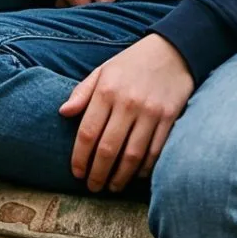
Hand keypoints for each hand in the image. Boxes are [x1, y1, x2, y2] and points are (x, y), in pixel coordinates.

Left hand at [58, 33, 193, 192]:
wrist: (173, 50)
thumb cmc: (132, 63)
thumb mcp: (103, 71)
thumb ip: (82, 93)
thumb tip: (63, 112)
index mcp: (106, 91)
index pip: (87, 132)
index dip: (80, 158)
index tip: (77, 173)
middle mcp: (127, 103)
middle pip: (108, 148)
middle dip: (98, 173)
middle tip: (92, 187)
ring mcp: (150, 112)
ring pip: (132, 155)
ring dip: (120, 177)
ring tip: (112, 187)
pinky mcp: (170, 118)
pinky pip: (155, 151)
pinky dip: (144, 168)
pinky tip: (135, 175)